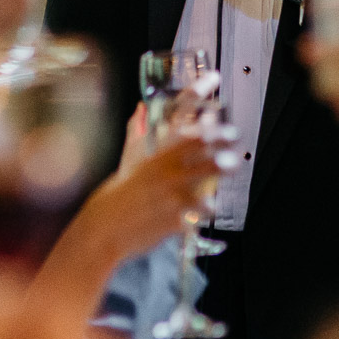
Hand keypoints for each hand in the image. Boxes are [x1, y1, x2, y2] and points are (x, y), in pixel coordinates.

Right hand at [22, 120, 233, 334]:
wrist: (103, 232)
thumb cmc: (112, 198)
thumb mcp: (126, 162)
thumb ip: (137, 134)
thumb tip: (141, 109)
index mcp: (154, 158)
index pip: (186, 132)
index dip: (208, 120)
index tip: (220, 106)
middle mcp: (166, 174)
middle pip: (203, 153)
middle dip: (223, 143)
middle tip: (236, 138)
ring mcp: (172, 196)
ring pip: (207, 180)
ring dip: (222, 170)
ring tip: (234, 165)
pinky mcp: (175, 219)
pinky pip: (200, 212)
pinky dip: (208, 208)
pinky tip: (211, 206)